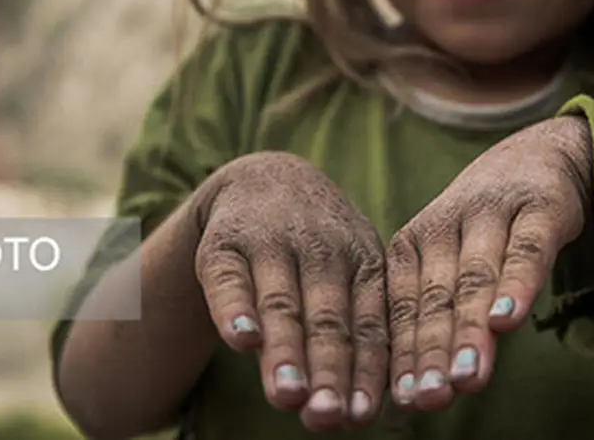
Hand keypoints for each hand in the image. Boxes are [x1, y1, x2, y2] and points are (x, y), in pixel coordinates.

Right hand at [190, 151, 388, 430]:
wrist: (262, 177)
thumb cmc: (316, 249)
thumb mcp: (351, 271)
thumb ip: (359, 332)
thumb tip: (364, 411)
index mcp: (363, 261)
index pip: (369, 325)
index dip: (365, 372)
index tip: (360, 417)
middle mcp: (322, 248)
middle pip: (327, 318)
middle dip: (328, 370)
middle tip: (325, 416)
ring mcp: (271, 242)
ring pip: (281, 302)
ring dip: (285, 350)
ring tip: (287, 395)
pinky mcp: (224, 242)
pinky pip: (229, 279)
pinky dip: (235, 309)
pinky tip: (241, 339)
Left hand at [385, 116, 592, 410]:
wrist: (542, 154)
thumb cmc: (486, 229)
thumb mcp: (452, 264)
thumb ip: (438, 317)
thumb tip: (413, 394)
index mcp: (412, 244)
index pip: (404, 308)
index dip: (404, 355)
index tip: (403, 399)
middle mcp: (444, 226)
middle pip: (437, 299)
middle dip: (431, 352)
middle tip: (429, 398)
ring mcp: (490, 213)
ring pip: (476, 279)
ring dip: (469, 330)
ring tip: (465, 377)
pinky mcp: (539, 207)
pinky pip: (527, 251)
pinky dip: (516, 285)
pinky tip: (507, 319)